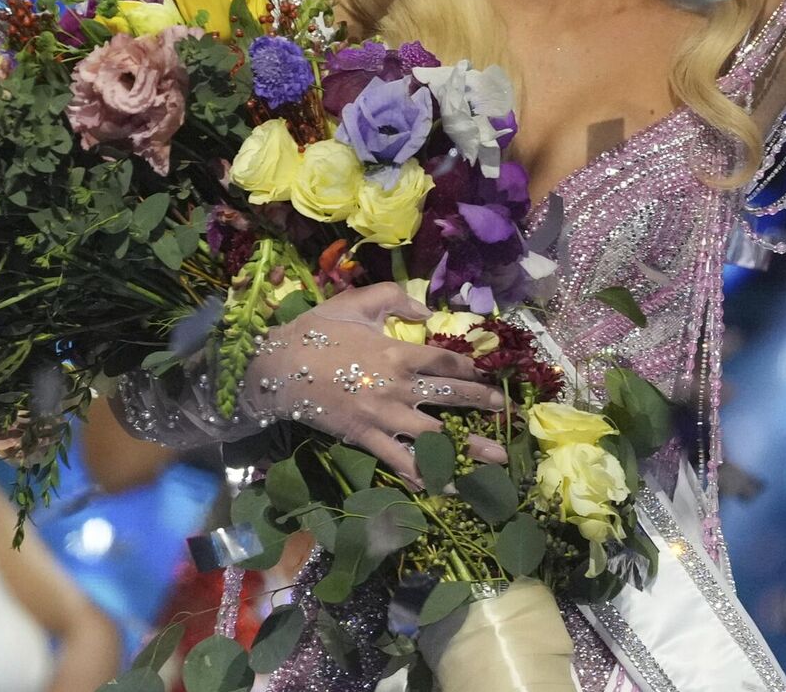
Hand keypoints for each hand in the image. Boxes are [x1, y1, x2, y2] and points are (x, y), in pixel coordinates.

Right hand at [240, 283, 508, 488]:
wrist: (279, 368)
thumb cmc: (317, 331)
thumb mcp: (356, 301)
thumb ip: (395, 299)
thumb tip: (425, 309)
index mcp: (399, 353)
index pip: (447, 359)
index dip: (471, 365)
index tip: (486, 372)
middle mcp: (400, 388)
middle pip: (451, 395)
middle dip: (482, 403)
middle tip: (506, 411)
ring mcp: (385, 417)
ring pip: (435, 435)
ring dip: (468, 447)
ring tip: (496, 459)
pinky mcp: (367, 439)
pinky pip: (400, 461)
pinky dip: (423, 475)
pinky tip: (444, 487)